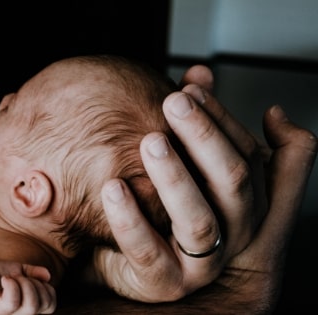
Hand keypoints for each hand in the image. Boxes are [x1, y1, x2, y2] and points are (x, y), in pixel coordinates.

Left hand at [0, 260, 55, 314]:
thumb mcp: (18, 270)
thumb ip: (34, 273)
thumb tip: (48, 276)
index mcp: (27, 306)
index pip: (51, 305)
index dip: (47, 289)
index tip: (31, 277)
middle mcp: (19, 314)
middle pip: (44, 305)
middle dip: (36, 284)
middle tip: (19, 277)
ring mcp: (7, 314)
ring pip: (31, 305)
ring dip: (25, 283)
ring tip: (10, 278)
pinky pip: (12, 302)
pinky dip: (12, 285)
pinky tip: (5, 279)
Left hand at [93, 65, 316, 303]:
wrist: (132, 262)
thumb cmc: (164, 206)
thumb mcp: (186, 163)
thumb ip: (195, 122)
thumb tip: (198, 72)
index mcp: (245, 199)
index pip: (246, 152)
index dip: (220, 117)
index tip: (188, 86)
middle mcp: (234, 231)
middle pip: (232, 180)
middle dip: (204, 136)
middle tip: (173, 102)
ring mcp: (202, 262)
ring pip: (198, 219)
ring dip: (175, 176)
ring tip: (149, 141)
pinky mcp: (166, 282)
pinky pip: (147, 250)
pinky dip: (130, 218)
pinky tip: (111, 187)